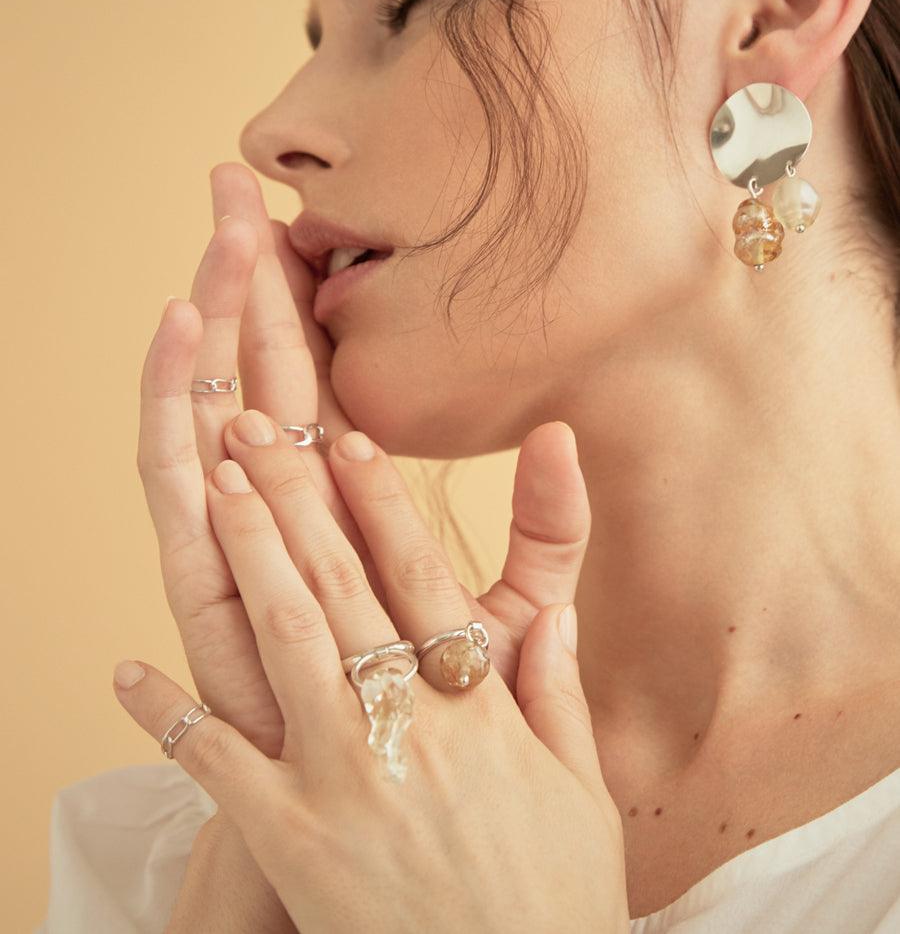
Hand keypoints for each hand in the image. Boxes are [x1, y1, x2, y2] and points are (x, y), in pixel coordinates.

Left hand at [116, 402, 629, 931]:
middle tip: (251, 432)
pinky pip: (216, 764)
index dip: (379, 503)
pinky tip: (124, 666)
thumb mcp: (580, 791)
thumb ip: (559, 693)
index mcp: (479, 708)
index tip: (345, 440)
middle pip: (338, 588)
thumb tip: (560, 612)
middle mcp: (407, 726)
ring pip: (283, 643)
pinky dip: (166, 714)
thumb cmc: (551, 899)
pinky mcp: (292, 839)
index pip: (420, 578)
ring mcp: (342, 779)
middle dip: (290, 500)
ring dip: (245, 558)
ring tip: (212, 490)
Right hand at [139, 158, 612, 760]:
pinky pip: (176, 485)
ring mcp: (239, 542)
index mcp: (347, 504)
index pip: (319, 379)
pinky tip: (179, 334)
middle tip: (237, 186)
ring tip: (214, 235)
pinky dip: (171, 408)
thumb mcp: (512, 614)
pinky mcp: (205, 586)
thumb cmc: (445, 718)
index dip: (309, 298)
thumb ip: (548, 532)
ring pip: (212, 408)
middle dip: (247, 280)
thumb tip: (569, 434)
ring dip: (208, 320)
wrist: (392, 823)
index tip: (307, 217)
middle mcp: (284, 509)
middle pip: (259, 372)